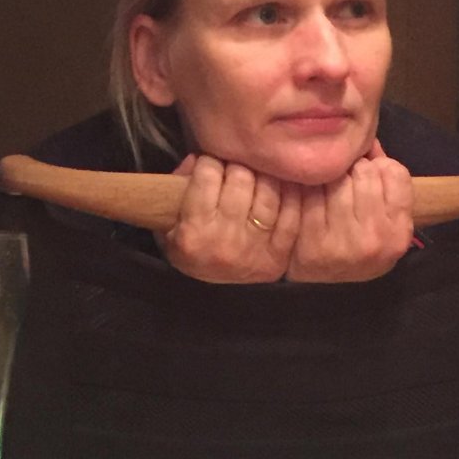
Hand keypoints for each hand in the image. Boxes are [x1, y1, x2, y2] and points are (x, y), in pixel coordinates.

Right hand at [157, 154, 299, 282]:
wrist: (216, 301)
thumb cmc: (190, 252)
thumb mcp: (167, 226)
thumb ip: (177, 188)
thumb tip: (197, 157)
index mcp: (194, 232)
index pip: (208, 174)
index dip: (209, 162)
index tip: (210, 165)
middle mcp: (225, 239)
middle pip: (240, 178)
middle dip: (236, 166)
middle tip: (235, 169)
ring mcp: (256, 247)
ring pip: (268, 190)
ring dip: (263, 176)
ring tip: (256, 177)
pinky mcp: (280, 253)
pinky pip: (291, 212)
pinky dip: (288, 194)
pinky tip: (281, 187)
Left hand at [286, 141, 413, 282]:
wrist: (322, 285)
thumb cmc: (358, 238)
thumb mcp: (387, 215)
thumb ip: (386, 175)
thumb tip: (368, 139)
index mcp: (399, 233)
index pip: (394, 172)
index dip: (381, 168)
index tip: (371, 180)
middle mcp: (374, 240)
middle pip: (365, 171)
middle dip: (354, 172)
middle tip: (346, 187)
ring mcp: (340, 243)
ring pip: (337, 177)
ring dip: (330, 177)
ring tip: (327, 193)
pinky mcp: (308, 241)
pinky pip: (309, 190)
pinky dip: (306, 186)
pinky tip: (307, 198)